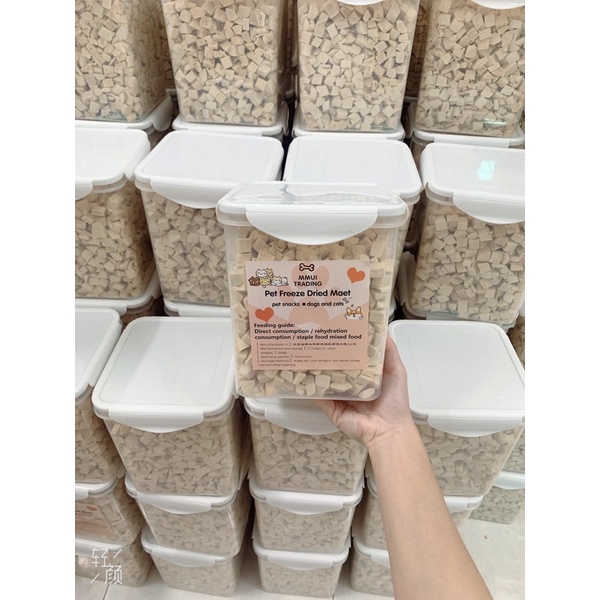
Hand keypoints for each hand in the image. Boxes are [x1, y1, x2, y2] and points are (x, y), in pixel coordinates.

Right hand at [314, 334, 414, 450]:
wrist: (388, 429)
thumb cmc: (395, 400)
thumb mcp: (396, 370)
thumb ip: (389, 351)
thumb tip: (382, 328)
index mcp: (365, 374)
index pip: (352, 355)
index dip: (345, 343)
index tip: (337, 327)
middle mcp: (350, 384)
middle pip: (336, 366)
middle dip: (328, 354)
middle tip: (316, 337)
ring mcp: (339, 396)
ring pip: (324, 379)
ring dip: (315, 368)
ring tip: (304, 351)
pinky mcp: (330, 408)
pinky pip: (317, 396)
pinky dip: (308, 387)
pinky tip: (299, 374)